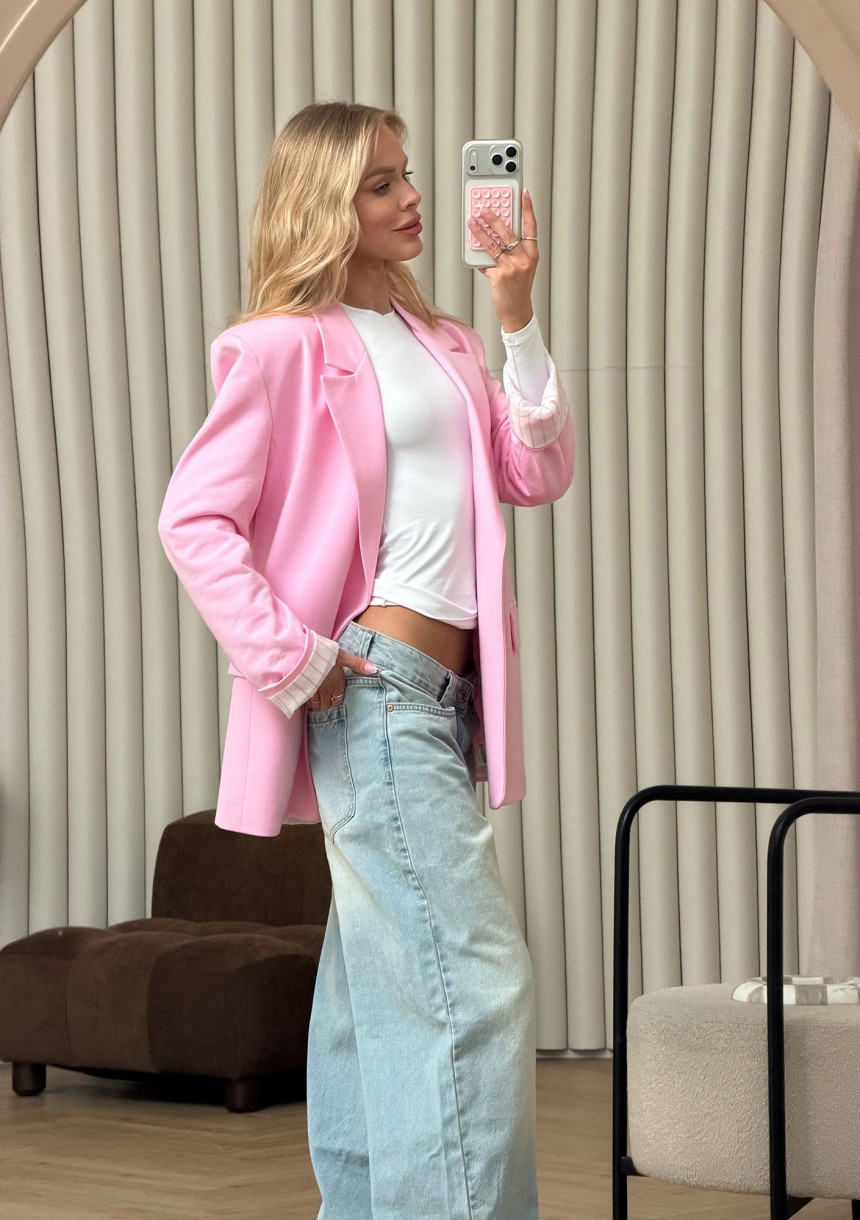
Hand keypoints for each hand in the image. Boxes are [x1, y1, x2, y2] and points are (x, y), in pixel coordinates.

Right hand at [307, 649, 376, 711]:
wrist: (302, 656)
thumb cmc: (323, 655)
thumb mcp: (342, 656)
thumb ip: (357, 663)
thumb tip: (374, 669)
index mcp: (337, 683)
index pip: (339, 699)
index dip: (337, 700)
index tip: (336, 699)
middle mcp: (326, 691)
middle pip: (327, 705)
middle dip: (328, 705)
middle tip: (327, 703)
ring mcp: (313, 693)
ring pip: (317, 706)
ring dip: (318, 706)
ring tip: (318, 704)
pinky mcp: (303, 692)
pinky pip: (307, 703)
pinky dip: (308, 703)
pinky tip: (307, 701)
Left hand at [467, 189, 538, 330]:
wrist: (517, 311)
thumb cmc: (519, 289)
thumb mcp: (522, 268)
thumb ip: (513, 252)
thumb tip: (495, 235)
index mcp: (532, 254)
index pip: (531, 226)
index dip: (528, 209)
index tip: (525, 193)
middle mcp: (525, 259)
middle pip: (508, 232)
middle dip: (494, 218)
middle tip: (484, 208)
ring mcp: (513, 268)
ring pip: (493, 245)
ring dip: (480, 232)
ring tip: (472, 222)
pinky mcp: (500, 277)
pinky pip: (486, 262)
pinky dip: (478, 257)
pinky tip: (472, 249)